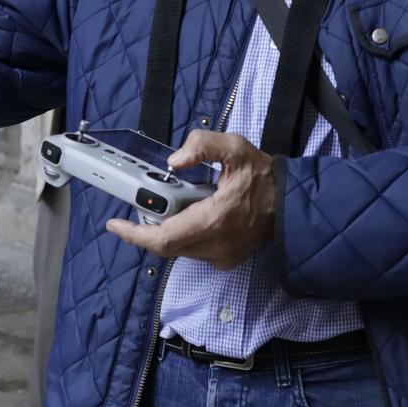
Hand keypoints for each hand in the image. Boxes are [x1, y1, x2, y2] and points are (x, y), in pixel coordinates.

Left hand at [104, 131, 275, 269]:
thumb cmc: (264, 177)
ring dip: (167, 230)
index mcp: (214, 221)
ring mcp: (221, 256)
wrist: (292, 204)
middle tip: (142, 205)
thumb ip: (202, 146)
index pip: (163, 238)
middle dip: (148, 227)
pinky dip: (183, 235)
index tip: (115, 224)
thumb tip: (175, 161)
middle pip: (166, 245)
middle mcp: (215, 245)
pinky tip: (190, 214)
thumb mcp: (235, 148)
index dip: (134, 234)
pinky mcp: (226, 260)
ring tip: (172, 204)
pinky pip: (193, 251)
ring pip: (179, 249)